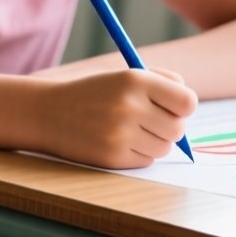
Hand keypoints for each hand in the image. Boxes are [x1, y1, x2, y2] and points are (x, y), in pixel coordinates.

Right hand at [39, 66, 196, 167]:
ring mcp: (120, 134)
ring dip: (152, 142)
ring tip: (128, 131)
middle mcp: (128, 106)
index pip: (187, 102)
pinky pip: (145, 161)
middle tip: (146, 120)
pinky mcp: (112, 157)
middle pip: (178, 129)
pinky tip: (115, 141)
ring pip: (163, 148)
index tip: (171, 107)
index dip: (182, 107)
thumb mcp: (122, 75)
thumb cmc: (92, 93)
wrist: (46, 112)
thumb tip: (189, 106)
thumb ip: (161, 82)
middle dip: (167, 127)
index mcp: (134, 80)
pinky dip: (136, 154)